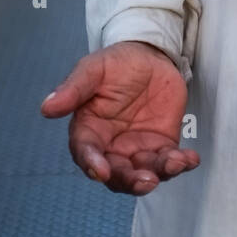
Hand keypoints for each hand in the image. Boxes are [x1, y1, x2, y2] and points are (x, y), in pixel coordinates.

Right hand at [41, 41, 198, 194]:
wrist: (149, 55)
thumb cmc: (116, 64)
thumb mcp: (93, 69)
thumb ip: (74, 89)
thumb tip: (46, 107)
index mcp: (89, 131)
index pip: (86, 153)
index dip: (92, 164)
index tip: (101, 170)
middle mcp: (111, 147)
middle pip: (117, 174)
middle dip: (131, 181)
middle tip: (146, 180)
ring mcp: (137, 149)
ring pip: (145, 173)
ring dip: (160, 174)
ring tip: (175, 162)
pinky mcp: (162, 145)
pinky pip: (170, 161)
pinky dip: (181, 163)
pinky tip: (190, 158)